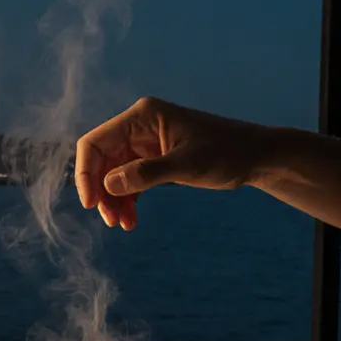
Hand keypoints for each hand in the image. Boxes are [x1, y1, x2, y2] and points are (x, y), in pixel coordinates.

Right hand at [74, 97, 267, 229]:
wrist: (254, 157)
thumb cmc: (226, 152)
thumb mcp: (187, 164)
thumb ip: (147, 173)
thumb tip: (109, 185)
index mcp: (141, 117)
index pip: (95, 142)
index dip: (86, 172)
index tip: (91, 202)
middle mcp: (137, 128)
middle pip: (100, 160)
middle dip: (101, 190)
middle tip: (109, 219)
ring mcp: (143, 144)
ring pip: (112, 174)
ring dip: (113, 199)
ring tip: (120, 223)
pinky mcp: (152, 160)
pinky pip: (128, 180)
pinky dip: (127, 200)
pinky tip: (130, 220)